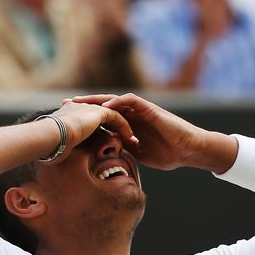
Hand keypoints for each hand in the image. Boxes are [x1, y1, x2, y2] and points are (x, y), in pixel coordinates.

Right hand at [48, 102, 137, 161]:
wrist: (53, 134)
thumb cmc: (51, 144)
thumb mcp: (58, 145)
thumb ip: (62, 148)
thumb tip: (60, 159)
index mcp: (70, 114)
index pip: (88, 120)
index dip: (98, 130)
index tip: (106, 141)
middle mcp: (82, 108)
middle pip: (102, 116)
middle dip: (113, 127)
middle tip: (122, 139)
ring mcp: (91, 107)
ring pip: (112, 115)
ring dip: (122, 127)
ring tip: (130, 139)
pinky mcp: (99, 111)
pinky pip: (117, 117)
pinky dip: (124, 127)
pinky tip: (129, 138)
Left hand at [70, 93, 205, 170]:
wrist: (189, 151)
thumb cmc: (168, 153)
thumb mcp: (139, 153)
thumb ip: (125, 149)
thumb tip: (108, 154)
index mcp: (128, 125)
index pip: (103, 118)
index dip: (86, 118)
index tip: (68, 120)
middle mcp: (132, 115)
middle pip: (104, 105)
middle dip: (85, 105)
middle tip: (65, 105)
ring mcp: (141, 111)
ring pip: (115, 100)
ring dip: (97, 100)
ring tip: (80, 102)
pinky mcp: (151, 109)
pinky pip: (132, 101)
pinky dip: (118, 102)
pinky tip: (105, 106)